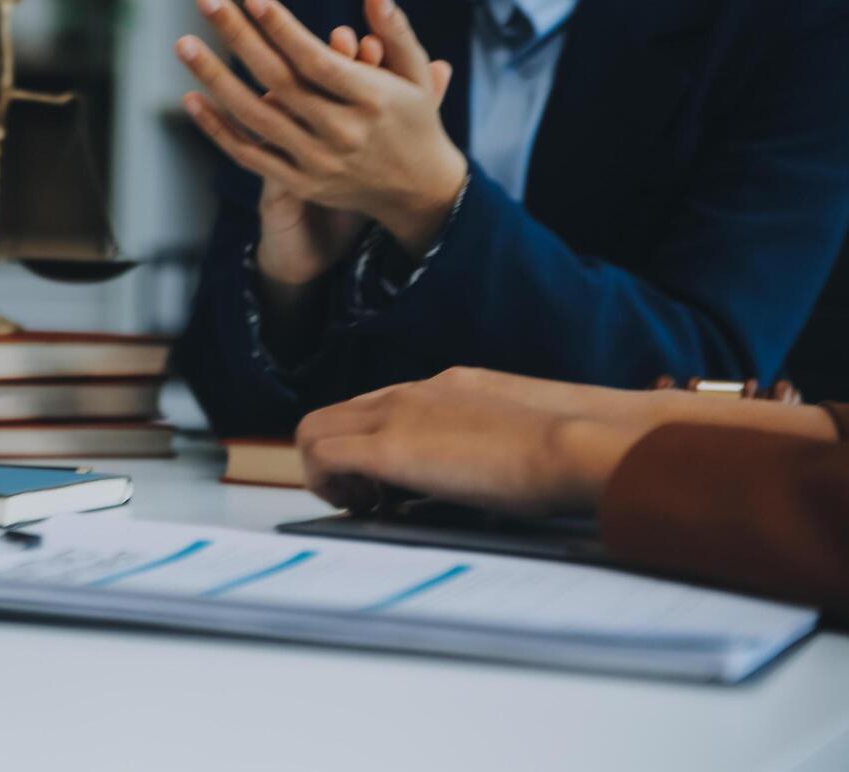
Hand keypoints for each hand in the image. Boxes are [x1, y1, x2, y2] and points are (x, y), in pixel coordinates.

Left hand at [178, 0, 464, 257]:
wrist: (418, 192)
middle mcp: (343, 133)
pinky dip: (218, 130)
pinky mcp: (300, 184)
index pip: (319, 62)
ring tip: (185, 44)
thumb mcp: (415, 74)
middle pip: (281, 82)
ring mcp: (318, 162)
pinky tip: (191, 99)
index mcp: (373, 100)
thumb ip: (394, 31)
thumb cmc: (414, 119)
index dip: (284, 31)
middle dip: (240, 39)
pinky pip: (250, 155)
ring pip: (257, 117)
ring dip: (216, 80)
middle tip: (206, 0)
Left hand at [295, 368, 643, 516]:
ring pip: (314, 429)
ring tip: (364, 506)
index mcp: (450, 386)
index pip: (381, 405)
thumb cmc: (574, 448)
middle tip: (369, 500)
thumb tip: (505, 473)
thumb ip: (502, 443)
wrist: (581, 443)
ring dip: (326, 472)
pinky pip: (319, 454)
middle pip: (337, 414)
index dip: (372, 444)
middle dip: (339, 459)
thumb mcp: (530, 435)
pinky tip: (364, 509)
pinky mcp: (387, 447)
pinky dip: (326, 485)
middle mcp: (414, 391)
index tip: (392, 485)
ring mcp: (397, 414)